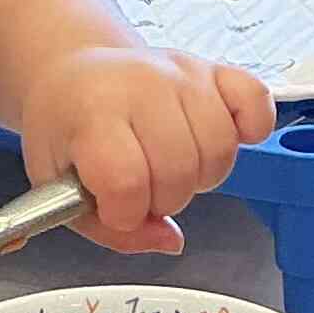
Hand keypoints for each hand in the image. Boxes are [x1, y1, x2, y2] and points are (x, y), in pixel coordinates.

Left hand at [16, 46, 275, 253]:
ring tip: (173, 166)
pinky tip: (219, 139)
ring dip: (200, 176)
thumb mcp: (57, 183)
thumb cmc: (65, 126)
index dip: (124, 213)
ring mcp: (183, 74)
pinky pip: (256, 103)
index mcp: (92, 110)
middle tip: (143, 188)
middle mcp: (142, 84)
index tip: (114, 208)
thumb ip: (109, 229)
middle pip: (179, 171)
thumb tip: (169, 241)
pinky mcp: (215, 70)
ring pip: (221, 150)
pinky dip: (250, 130)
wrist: (72, 71)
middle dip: (163, 200)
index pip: (126, 181)